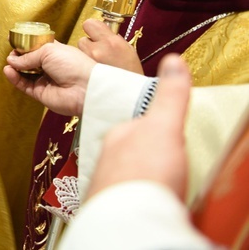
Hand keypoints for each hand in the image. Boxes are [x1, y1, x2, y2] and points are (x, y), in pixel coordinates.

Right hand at [3, 41, 94, 115]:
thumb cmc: (72, 64)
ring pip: (24, 73)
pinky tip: (8, 71)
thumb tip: (12, 60)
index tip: (14, 39)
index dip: (25, 44)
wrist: (84, 88)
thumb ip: (29, 56)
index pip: (36, 46)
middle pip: (28, 60)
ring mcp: (44, 79)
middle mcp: (48, 65)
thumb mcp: (49, 51)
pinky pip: (24, 85)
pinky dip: (14, 78)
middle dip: (18, 56)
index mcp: (54, 52)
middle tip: (11, 53)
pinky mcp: (39, 93)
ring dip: (15, 67)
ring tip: (8, 62)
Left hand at [78, 19, 143, 73]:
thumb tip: (102, 31)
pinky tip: (93, 69)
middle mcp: (98, 50)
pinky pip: (78, 62)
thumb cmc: (130, 72)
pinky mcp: (82, 72)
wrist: (128, 93)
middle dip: (89, 42)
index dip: (92, 28)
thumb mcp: (127, 49)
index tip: (96, 32)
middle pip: (82, 38)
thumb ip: (113, 38)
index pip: (90, 23)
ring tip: (96, 61)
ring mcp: (89, 62)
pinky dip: (83, 63)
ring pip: (79, 50)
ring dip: (85, 53)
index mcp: (111, 42)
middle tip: (98, 50)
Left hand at [87, 54, 190, 199]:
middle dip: (146, 157)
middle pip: (131, 151)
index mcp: (120, 136)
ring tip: (158, 185)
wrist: (131, 218)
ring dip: (139, 178)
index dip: (156, 134)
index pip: (137, 128)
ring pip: (125, 174)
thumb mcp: (165, 127)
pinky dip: (134, 196)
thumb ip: (169, 96)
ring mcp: (105, 181)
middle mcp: (107, 157)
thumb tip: (173, 60)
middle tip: (166, 167)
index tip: (167, 142)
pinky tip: (145, 200)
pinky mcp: (108, 206)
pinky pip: (123, 195)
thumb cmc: (146, 174)